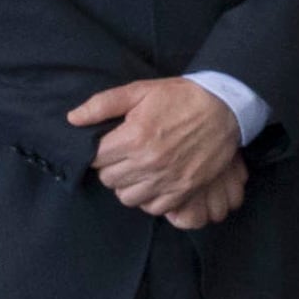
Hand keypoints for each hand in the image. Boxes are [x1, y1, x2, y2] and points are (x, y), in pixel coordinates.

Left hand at [74, 79, 247, 229]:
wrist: (226, 107)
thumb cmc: (181, 97)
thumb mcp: (141, 91)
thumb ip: (103, 104)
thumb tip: (72, 118)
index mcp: (134, 137)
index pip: (96, 159)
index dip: (100, 151)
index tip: (110, 144)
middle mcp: (148, 162)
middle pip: (109, 179)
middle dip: (112, 167)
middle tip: (124, 155)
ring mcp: (167, 179)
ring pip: (128, 197)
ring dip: (128, 185)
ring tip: (138, 170)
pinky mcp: (184, 190)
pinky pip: (153, 207)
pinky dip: (150, 198)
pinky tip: (154, 181)